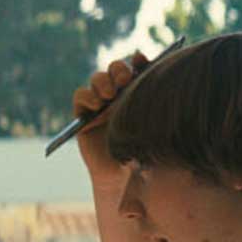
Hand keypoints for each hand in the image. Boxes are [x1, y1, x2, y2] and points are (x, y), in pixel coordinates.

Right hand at [70, 50, 148, 181]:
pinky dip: (86, 96)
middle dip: (119, 70)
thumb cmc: (147, 156)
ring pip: (98, 79)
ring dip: (103, 81)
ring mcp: (101, 104)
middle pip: (117, 69)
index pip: (139, 68)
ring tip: (108, 95)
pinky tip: (95, 106)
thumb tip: (161, 83)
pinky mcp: (84, 115)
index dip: (139, 61)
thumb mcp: (157, 131)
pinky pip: (80, 96)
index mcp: (140, 93)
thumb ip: (158, 107)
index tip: (142, 61)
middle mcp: (119, 95)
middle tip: (124, 80)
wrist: (126, 180)